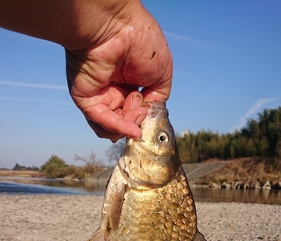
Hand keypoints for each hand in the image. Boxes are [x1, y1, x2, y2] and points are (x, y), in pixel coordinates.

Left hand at [65, 2, 172, 141]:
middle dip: (137, 121)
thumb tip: (150, 115)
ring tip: (136, 114)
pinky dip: (118, 127)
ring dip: (128, 126)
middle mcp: (112, 91)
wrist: (115, 25)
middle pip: (125, 121)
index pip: (136, 111)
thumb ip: (159, 97)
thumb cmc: (139, 40)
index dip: (145, 116)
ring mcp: (98, 96)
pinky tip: (131, 129)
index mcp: (129, 83)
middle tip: (142, 111)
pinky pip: (101, 121)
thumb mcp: (162, 73)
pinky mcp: (86, 100)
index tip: (151, 114)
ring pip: (112, 127)